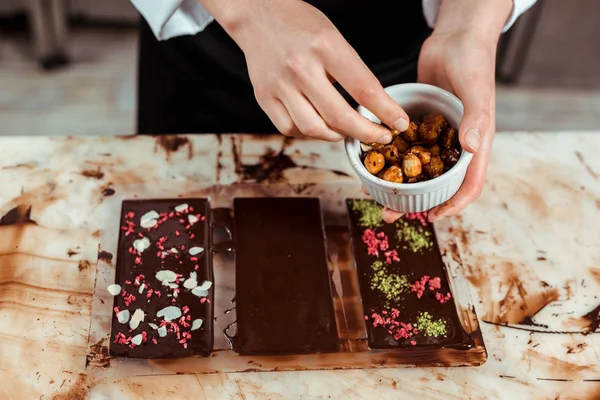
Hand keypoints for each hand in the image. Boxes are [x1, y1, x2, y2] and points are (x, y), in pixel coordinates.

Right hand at [223, 0, 408, 142]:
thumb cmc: (300, 24)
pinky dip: (309, 133)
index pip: (364, 88)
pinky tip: (319, 126)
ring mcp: (279, 84)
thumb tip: (372, 107)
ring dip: (337, 136)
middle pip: (339, 116)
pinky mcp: (264, 97)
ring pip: (314, 129)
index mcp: (325, 46)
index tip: (399, 124)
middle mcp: (300, 67)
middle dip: (366, 133)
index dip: (386, 112)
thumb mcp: (334, 36)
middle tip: (380, 137)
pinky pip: (289, 128)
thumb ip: (351, 70)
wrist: (257, 15)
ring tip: (347, 132)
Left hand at [380, 0, 506, 222]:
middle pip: (438, 183)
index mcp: (475, 143)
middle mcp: (455, 144)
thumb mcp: (476, 89)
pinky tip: (370, 165)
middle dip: (415, 202)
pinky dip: (390, 159)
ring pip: (418, 169)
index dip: (453, 204)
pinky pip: (405, 147)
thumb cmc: (473, 60)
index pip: (469, 183)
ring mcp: (436, 135)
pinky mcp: (419, 124)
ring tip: (374, 195)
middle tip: (390, 215)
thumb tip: (470, 148)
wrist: (455, 37)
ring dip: (398, 185)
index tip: (432, 217)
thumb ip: (476, 118)